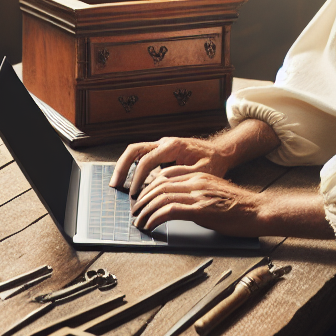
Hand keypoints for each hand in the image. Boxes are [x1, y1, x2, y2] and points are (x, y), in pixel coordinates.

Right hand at [110, 136, 230, 196]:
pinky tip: (130, 181)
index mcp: (172, 146)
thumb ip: (180, 178)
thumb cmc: (213, 162)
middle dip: (122, 167)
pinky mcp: (162, 151)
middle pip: (134, 150)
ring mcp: (161, 145)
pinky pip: (142, 156)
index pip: (147, 160)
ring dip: (125, 166)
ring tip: (117, 184)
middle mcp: (164, 142)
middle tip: (115, 185)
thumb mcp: (201, 173)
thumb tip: (160, 187)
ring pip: (136, 151)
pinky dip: (133, 167)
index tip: (133, 193)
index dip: (138, 178)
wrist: (220, 152)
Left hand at [130, 170, 266, 235]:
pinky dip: (155, 218)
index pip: (165, 176)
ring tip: (139, 221)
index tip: (142, 199)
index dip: (149, 187)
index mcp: (199, 176)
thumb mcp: (214, 194)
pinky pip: (169, 211)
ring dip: (145, 210)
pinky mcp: (200, 210)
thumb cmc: (239, 206)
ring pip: (161, 197)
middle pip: (159, 185)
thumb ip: (196, 194)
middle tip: (135, 211)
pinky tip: (150, 225)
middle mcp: (196, 181)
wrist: (258, 211)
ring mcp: (198, 195)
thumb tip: (178, 205)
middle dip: (142, 199)